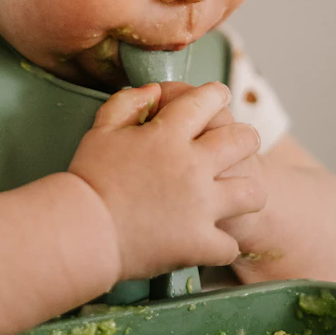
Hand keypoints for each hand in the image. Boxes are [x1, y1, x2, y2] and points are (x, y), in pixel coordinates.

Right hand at [68, 81, 264, 280]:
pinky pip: (231, 243)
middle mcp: (193, 164)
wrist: (83, 230)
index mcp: (168, 134)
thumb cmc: (88, 178)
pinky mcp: (201, 242)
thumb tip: (153, 91)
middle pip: (243, 140)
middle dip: (246, 138)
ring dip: (247, 192)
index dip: (216, 94)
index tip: (219, 94)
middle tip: (241, 143)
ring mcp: (202, 204)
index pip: (206, 100)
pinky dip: (223, 244)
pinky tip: (212, 241)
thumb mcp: (101, 129)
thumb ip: (127, 103)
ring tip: (239, 195)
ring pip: (252, 192)